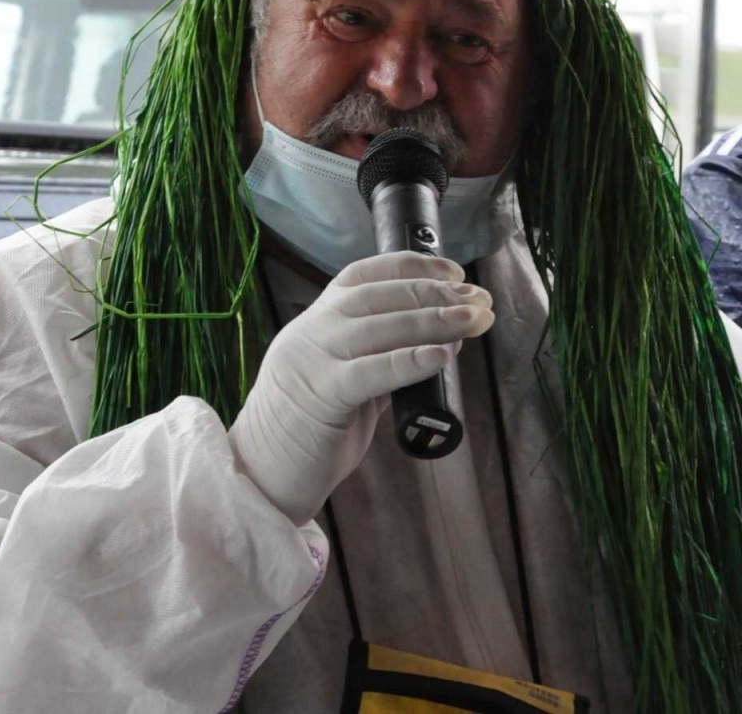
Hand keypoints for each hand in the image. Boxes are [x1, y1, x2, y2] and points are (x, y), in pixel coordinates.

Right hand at [227, 251, 493, 525]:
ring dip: (434, 320)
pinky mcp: (320, 397)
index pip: (363, 274)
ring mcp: (312, 361)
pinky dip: (410, 361)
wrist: (262, 474)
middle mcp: (311, 331)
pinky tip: (441, 356)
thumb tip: (443, 337)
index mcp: (315, 321)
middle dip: (435, 293)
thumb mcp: (347, 379)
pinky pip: (371, 371)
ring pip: (381, 327)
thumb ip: (385, 355)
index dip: (412, 266)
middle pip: (380, 296)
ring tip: (474, 320)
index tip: (454, 272)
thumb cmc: (310, 430)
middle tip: (478, 301)